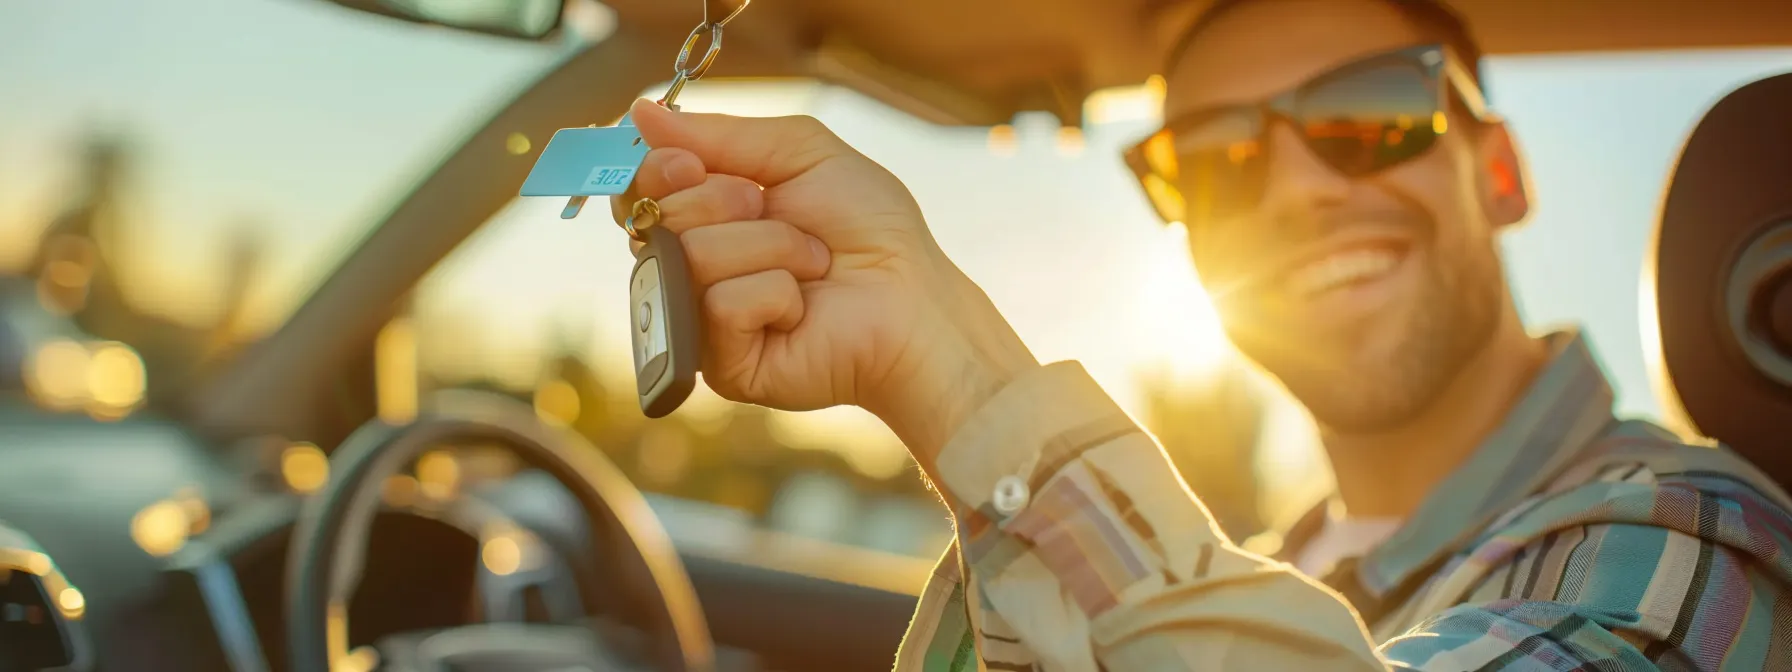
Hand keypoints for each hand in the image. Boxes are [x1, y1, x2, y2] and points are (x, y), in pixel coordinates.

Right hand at [609, 99, 1037, 463]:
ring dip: (769, 246)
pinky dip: (775, 293)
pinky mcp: (722, 365)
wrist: (914, 299)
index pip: (638, 190)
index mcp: (707, 216)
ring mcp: (704, 320)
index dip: (653, 170)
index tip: (688, 162)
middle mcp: (695, 268)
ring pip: (691, 257)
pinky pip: (720, 305)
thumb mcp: (802, 154)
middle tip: (772, 210)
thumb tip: (637, 112)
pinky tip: (803, 307)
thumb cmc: (869, 229)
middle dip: (725, 201)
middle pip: (656, 217)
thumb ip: (721, 135)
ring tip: (810, 265)